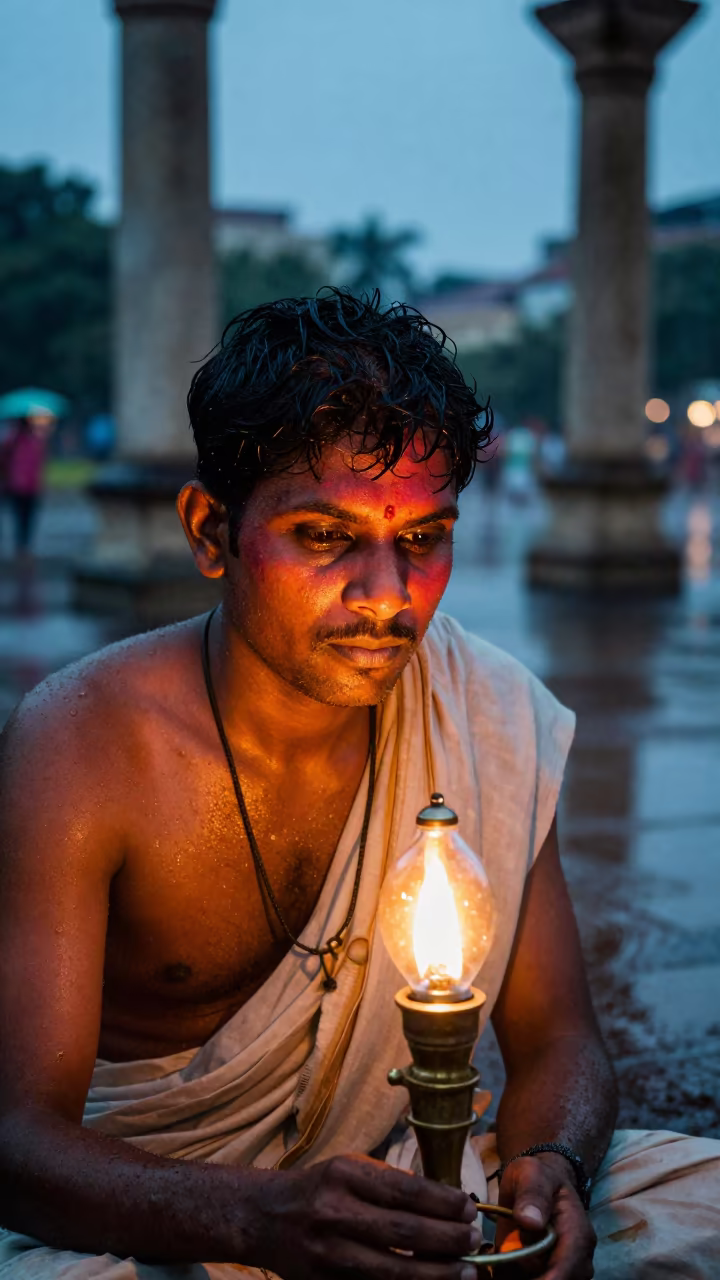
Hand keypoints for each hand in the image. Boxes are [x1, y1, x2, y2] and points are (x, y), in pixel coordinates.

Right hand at [247, 1153, 483, 1279]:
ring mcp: (328, 1254)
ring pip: (392, 1271)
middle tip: (474, 1241)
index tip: (468, 1208)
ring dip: (435, 1274)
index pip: (404, 1190)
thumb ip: (389, 1184)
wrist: (263, 1217)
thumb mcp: (348, 1169)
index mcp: (344, 1176)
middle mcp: (335, 1212)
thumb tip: (444, 1203)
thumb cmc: (317, 1188)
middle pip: (403, 1231)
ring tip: (466, 1273)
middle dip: (447, 1239)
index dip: (442, 1202)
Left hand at [495, 1153, 595, 1278]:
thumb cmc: (537, 1177)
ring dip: (518, 1277)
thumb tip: (530, 1222)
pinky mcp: (548, 1273)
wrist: (538, 1184)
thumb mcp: (531, 1174)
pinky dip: (513, 1276)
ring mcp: (565, 1268)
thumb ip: (532, 1194)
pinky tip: (497, 1267)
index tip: (517, 1275)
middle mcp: (577, 1258)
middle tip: (498, 1267)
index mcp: (578, 1234)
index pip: (567, 1268)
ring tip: (496, 1265)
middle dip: (527, 1278)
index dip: (546, 1279)